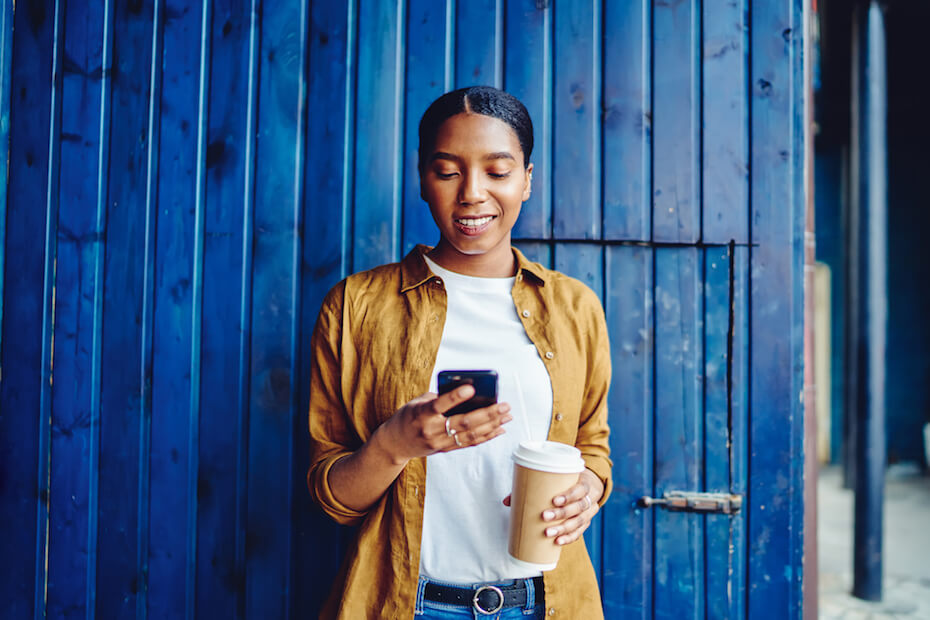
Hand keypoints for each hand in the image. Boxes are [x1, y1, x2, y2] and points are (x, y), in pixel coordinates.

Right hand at [375, 385, 511, 464]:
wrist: (394, 443)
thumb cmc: (409, 416)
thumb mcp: (418, 402)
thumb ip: (440, 397)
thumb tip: (470, 393)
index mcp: (421, 414)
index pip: (439, 404)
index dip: (455, 397)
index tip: (471, 388)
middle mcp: (431, 430)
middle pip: (463, 423)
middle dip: (487, 414)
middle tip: (504, 405)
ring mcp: (439, 443)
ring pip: (470, 435)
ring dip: (492, 425)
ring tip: (507, 415)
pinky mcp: (445, 449)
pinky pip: (469, 443)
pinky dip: (486, 436)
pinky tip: (499, 428)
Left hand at [540, 469, 603, 545]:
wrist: (588, 486)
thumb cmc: (569, 481)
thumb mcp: (562, 476)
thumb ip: (542, 483)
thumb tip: (510, 498)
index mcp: (586, 484)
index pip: (581, 490)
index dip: (569, 496)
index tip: (554, 500)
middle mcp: (590, 499)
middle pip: (579, 507)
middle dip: (561, 513)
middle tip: (545, 516)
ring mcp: (589, 513)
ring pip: (579, 522)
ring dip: (563, 528)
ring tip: (548, 532)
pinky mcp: (586, 523)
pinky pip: (579, 532)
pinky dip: (568, 537)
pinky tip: (558, 541)